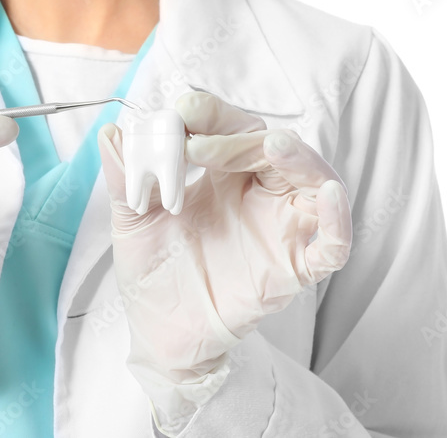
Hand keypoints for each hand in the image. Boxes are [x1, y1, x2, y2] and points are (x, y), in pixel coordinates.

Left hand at [96, 91, 350, 424]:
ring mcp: (279, 228)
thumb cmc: (152, 272)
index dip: (213, 114)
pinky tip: (328, 197)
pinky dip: (337, 220)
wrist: (160, 334)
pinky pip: (332, 244)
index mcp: (222, 176)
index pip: (232, 128)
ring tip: (276, 145)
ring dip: (301, 158)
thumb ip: (125, 179)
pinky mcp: (294, 268)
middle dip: (239, 137)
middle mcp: (257, 194)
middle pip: (272, 146)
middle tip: (197, 145)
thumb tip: (109, 133)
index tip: (183, 112)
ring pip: (313, 180)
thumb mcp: (132, 221)